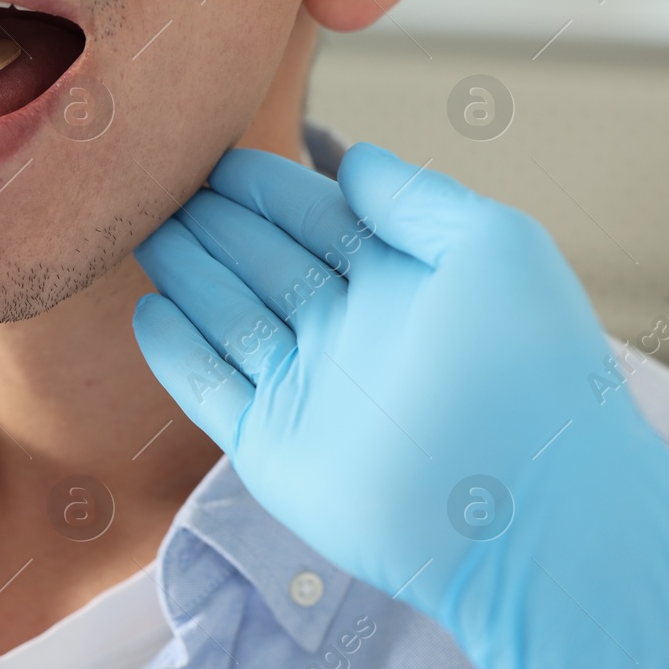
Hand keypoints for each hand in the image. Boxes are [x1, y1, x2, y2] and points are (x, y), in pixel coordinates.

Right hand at [132, 142, 668, 668]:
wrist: (526, 512)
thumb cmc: (528, 371)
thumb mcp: (492, 248)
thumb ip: (414, 197)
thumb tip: (350, 160)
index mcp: (401, 283)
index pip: (316, 220)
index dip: (265, 188)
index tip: (214, 156)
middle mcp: (349, 333)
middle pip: (261, 264)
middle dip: (212, 224)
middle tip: (156, 185)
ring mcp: (308, 392)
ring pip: (228, 317)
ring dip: (186, 274)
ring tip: (141, 232)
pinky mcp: (274, 447)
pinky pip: (211, 390)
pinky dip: (178, 355)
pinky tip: (148, 313)